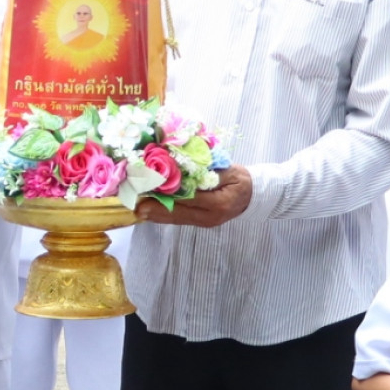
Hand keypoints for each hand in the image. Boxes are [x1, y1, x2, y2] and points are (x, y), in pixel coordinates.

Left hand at [135, 166, 252, 227]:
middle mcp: (211, 216)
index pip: (190, 198)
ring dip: (156, 214)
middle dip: (156, 209)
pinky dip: (164, 215)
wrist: (253, 196)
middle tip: (137, 206)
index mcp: (219, 202)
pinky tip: (150, 212)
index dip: (169, 194)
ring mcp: (205, 222)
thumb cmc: (240, 179)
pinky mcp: (200, 222)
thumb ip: (207, 172)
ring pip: (177, 219)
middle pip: (179, 213)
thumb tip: (182, 168)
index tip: (151, 188)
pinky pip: (180, 219)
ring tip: (138, 210)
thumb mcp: (228, 171)